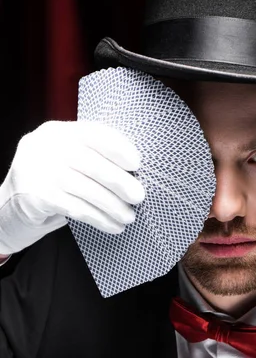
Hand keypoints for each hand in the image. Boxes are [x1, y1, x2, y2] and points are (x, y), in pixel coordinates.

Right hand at [0, 121, 144, 254]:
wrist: (13, 204)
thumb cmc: (52, 181)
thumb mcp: (68, 160)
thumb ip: (93, 157)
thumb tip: (135, 173)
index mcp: (58, 132)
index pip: (93, 133)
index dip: (118, 148)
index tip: (137, 163)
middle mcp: (45, 147)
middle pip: (92, 163)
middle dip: (120, 182)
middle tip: (139, 196)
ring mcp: (38, 171)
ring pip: (86, 189)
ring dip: (112, 206)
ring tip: (129, 216)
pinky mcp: (37, 196)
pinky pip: (77, 208)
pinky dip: (99, 218)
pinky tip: (113, 225)